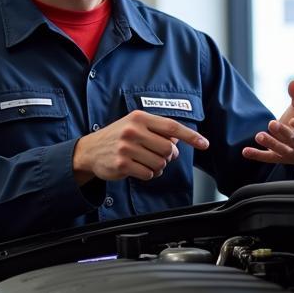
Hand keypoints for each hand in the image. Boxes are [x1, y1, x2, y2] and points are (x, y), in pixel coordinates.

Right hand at [73, 110, 208, 183]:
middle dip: (168, 156)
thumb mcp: (135, 126)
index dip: (191, 136)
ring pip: (160, 164)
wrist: (89, 150)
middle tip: (158, 155)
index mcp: (139, 118)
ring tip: (145, 162)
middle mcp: (133, 130)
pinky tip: (139, 169)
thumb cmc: (116, 137)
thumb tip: (178, 140)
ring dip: (158, 167)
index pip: (172, 127)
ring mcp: (126, 148)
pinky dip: (148, 174)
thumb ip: (157, 130)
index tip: (204, 144)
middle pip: (168, 149)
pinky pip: (148, 174)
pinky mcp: (122, 164)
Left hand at [243, 79, 293, 165]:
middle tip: (272, 124)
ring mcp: (293, 154)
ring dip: (271, 144)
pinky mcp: (281, 159)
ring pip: (283, 150)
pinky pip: (269, 158)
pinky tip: (245, 151)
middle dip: (284, 133)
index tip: (293, 121)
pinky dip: (257, 155)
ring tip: (259, 136)